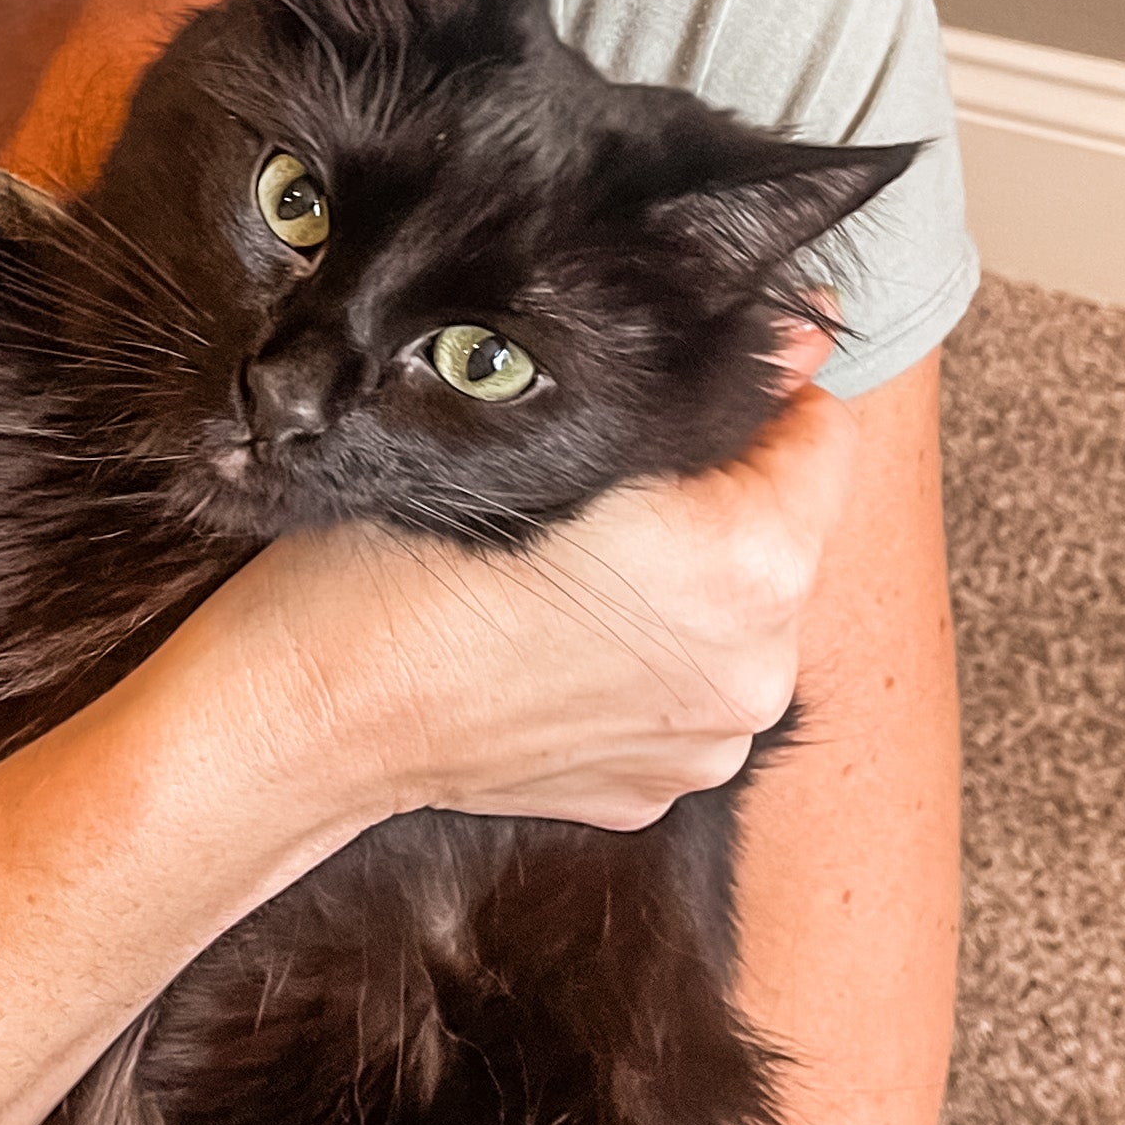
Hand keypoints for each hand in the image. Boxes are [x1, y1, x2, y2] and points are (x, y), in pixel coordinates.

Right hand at [202, 349, 859, 841]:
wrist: (302, 718)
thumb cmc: (390, 566)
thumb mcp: (532, 437)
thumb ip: (689, 393)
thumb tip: (796, 333)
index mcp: (749, 563)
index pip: (822, 434)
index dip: (759, 392)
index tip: (691, 381)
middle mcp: (757, 667)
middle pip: (777, 529)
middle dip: (713, 494)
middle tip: (598, 474)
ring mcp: (710, 743)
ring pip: (731, 613)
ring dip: (680, 580)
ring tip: (566, 559)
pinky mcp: (658, 791)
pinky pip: (680, 688)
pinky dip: (637, 658)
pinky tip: (548, 637)